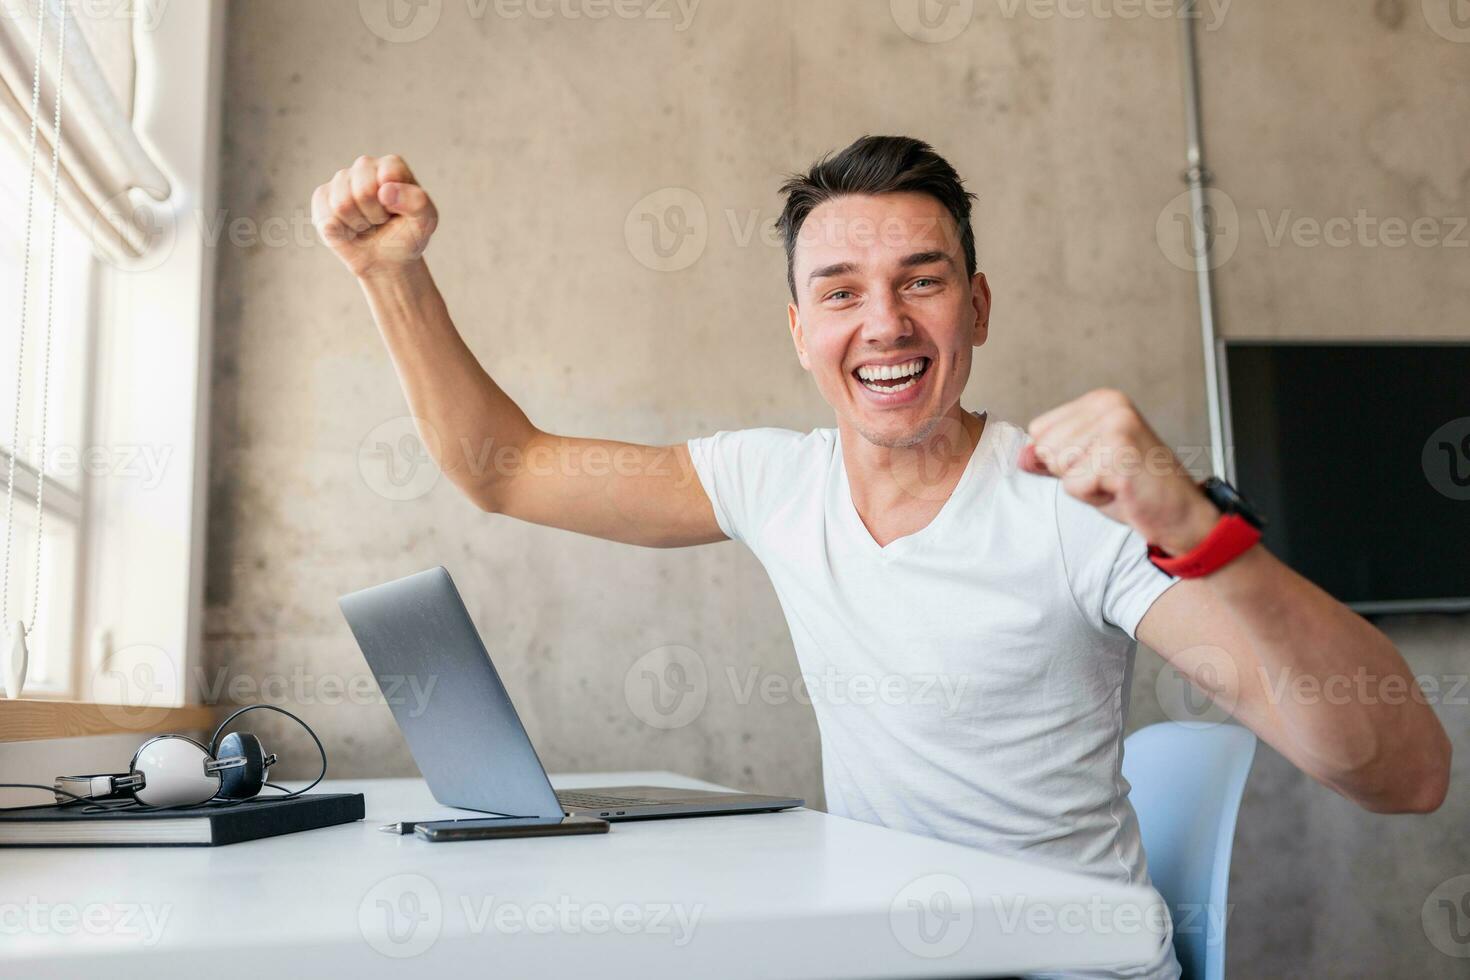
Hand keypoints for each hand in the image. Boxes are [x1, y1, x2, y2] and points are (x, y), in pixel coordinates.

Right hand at [311, 154, 437, 278]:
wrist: (387, 260)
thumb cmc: (407, 236)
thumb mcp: (425, 221)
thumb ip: (417, 202)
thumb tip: (385, 191)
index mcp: (392, 166)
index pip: (388, 174)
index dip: (394, 202)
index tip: (398, 212)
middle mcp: (365, 166)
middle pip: (363, 190)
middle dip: (375, 215)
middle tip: (381, 220)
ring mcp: (341, 180)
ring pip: (342, 204)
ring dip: (357, 224)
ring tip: (367, 225)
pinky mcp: (322, 197)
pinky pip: (325, 217)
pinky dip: (340, 232)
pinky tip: (350, 230)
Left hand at [1018, 388, 1219, 554]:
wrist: (1180, 514)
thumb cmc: (1137, 489)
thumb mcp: (1087, 467)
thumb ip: (1052, 458)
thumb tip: (1022, 454)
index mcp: (1102, 400)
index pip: (1040, 429)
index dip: (1062, 458)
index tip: (1099, 463)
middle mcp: (1110, 406)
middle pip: (1046, 447)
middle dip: (1072, 472)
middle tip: (1111, 474)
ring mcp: (1116, 427)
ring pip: (1058, 466)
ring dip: (1084, 485)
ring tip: (1117, 481)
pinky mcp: (1118, 454)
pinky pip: (1073, 485)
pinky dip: (1094, 497)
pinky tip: (1122, 489)